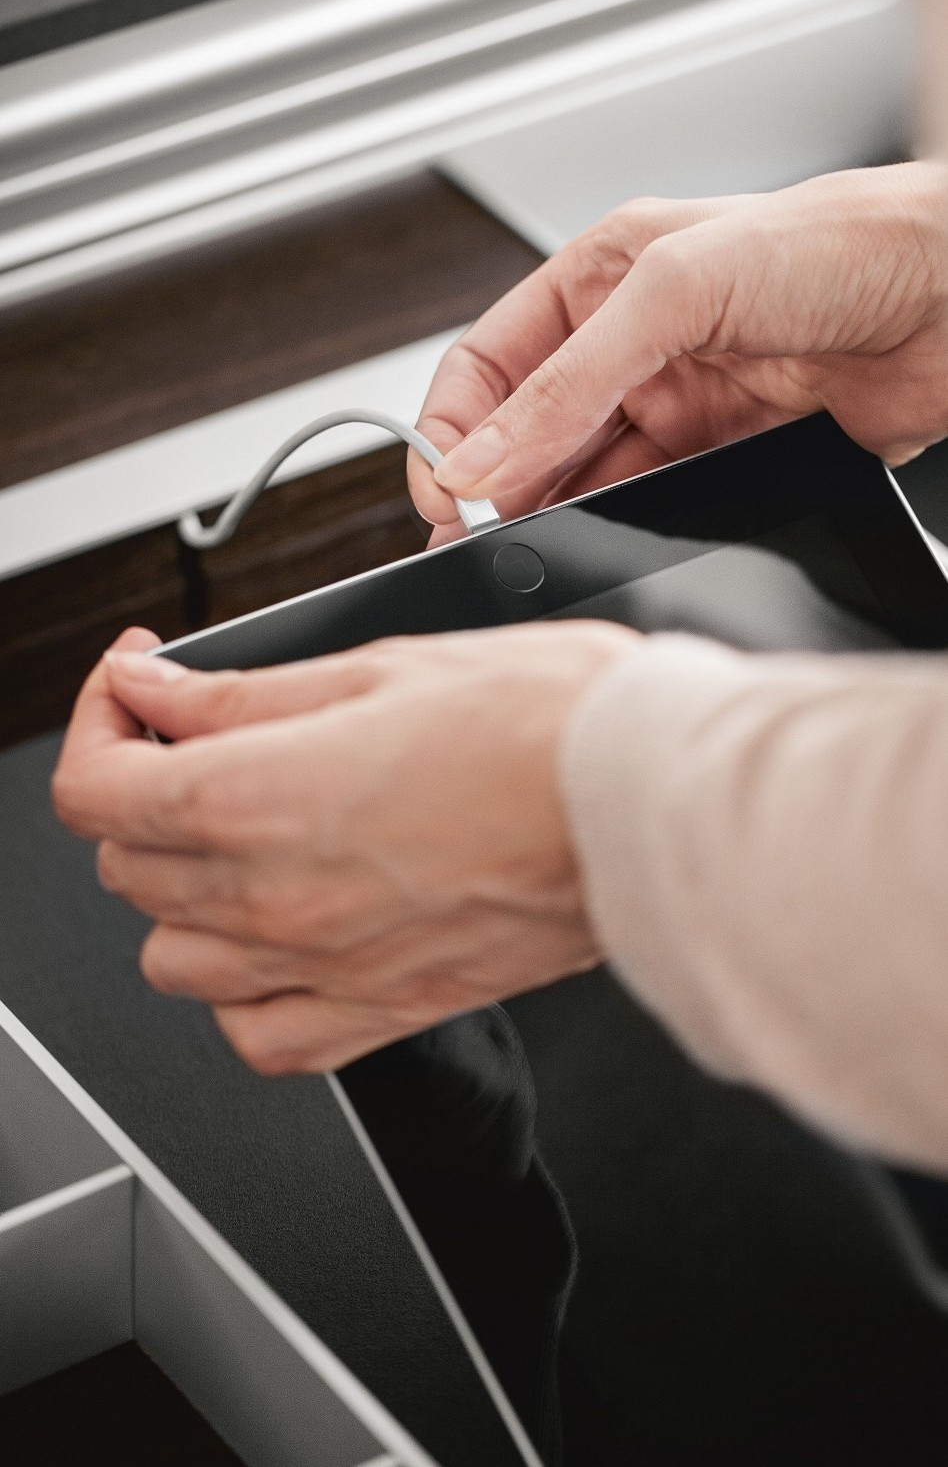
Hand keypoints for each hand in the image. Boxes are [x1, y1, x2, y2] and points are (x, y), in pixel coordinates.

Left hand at [52, 622, 631, 1073]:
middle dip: (142, 788)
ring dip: (179, 892)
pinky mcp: (388, 1009)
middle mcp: (276, 898)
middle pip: (124, 866)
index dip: (99, 721)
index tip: (137, 690)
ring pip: (172, 958)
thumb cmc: (549, 720)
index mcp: (261, 798)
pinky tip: (277, 936)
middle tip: (200, 734)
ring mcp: (328, 966)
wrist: (654, 803)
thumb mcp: (380, 662)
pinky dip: (244, 992)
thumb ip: (243, 691)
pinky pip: (261, 1035)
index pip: (93, 789)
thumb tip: (153, 688)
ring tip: (236, 833)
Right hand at [411, 161, 947, 536]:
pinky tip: (609, 541)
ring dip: (556, 512)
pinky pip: (654, 503)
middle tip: (477, 539)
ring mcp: (684, 401)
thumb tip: (482, 459)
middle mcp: (635, 340)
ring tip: (534, 547)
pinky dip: (624, 528)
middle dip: (497, 484)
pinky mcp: (733, 451)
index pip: (491, 363)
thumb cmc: (839, 243)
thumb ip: (568, 384)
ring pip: (587, 473)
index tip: (445, 490)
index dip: (454, 427)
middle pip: (530, 428)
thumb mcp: (676, 291)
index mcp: (603, 277)